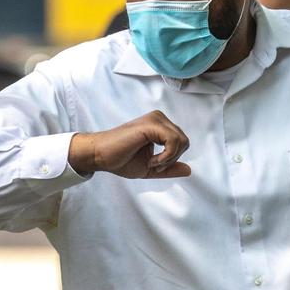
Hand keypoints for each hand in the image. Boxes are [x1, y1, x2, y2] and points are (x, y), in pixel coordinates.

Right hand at [68, 111, 190, 179]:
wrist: (100, 156)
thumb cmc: (120, 160)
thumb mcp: (151, 168)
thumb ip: (169, 168)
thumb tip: (189, 170)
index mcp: (160, 126)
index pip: (182, 142)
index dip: (172, 159)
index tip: (153, 165)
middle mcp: (159, 118)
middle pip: (185, 142)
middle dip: (171, 159)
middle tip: (151, 164)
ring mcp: (155, 119)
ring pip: (181, 141)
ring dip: (168, 158)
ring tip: (150, 162)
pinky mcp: (151, 124)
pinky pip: (174, 141)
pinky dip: (166, 156)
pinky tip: (150, 160)